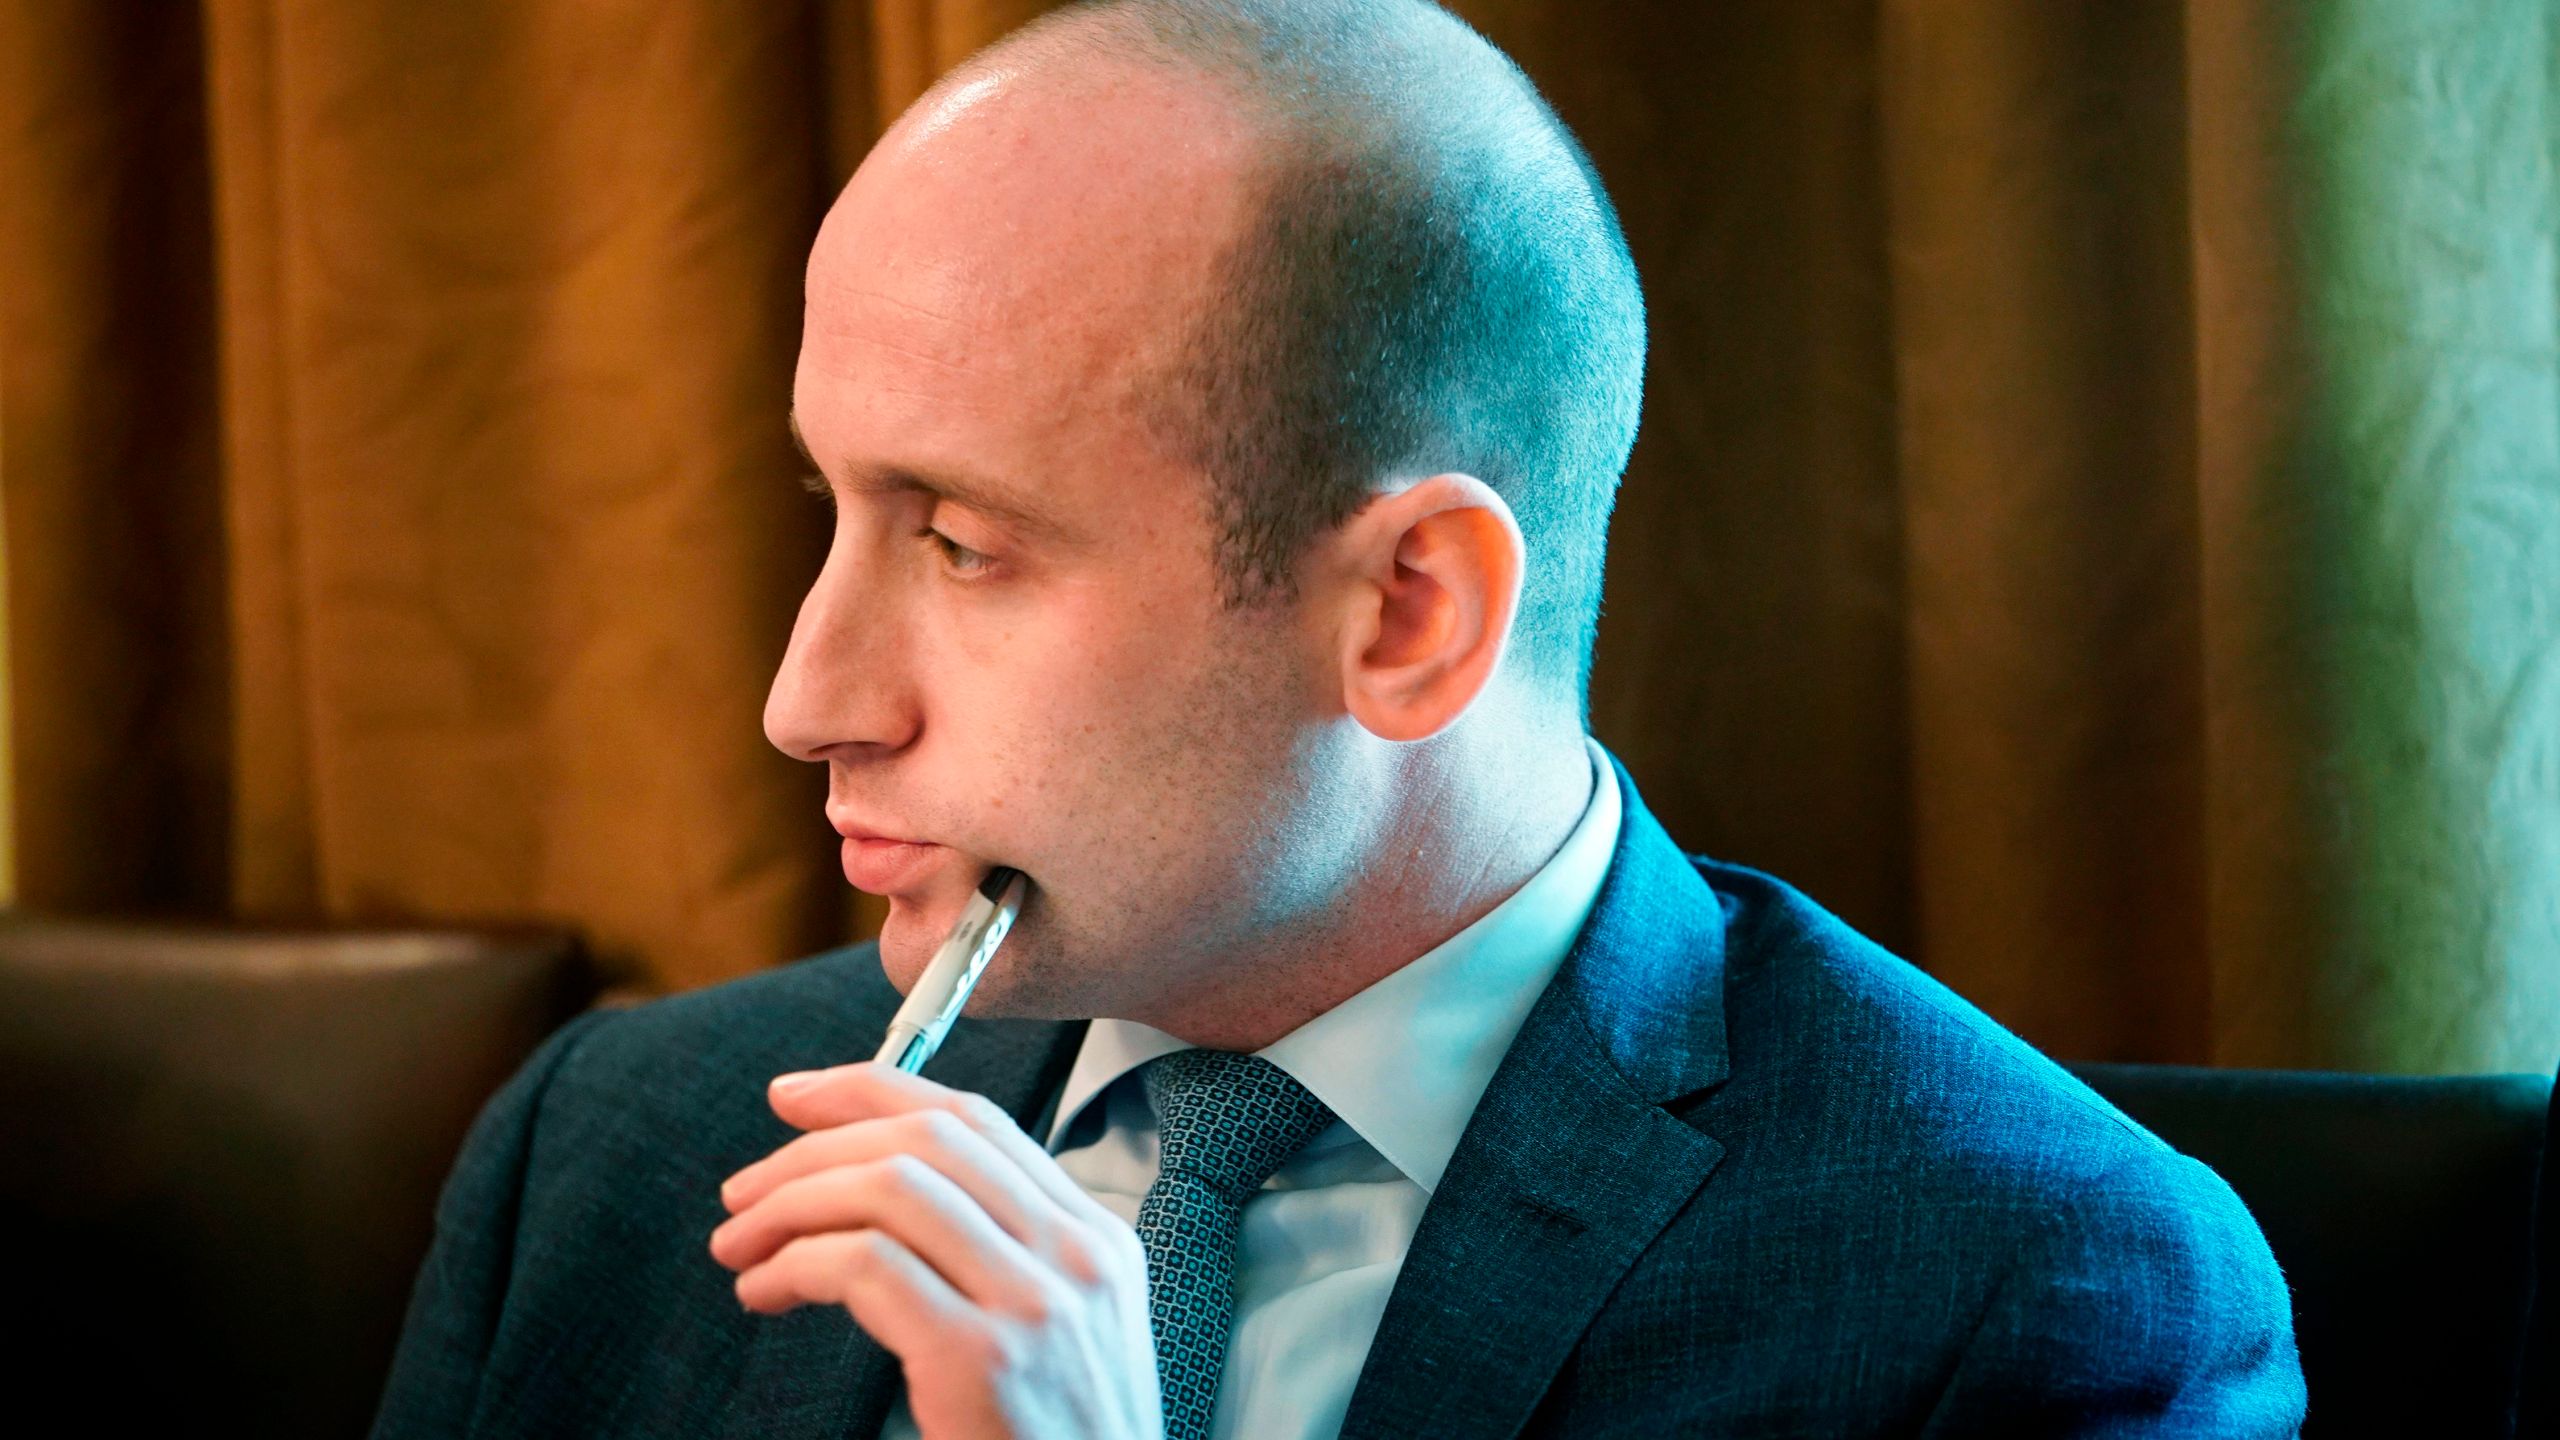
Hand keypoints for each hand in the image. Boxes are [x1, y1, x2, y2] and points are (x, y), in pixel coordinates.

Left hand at [710, 1062, 1163, 1439]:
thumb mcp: (1054, 1333)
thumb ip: (994, 1258)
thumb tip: (874, 1190)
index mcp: (1094, 1240)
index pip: (976, 1121)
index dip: (872, 1092)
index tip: (798, 1097)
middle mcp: (1076, 1256)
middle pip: (928, 1138)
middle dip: (814, 1147)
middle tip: (745, 1191)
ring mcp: (1035, 1304)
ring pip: (891, 1187)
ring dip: (792, 1203)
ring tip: (740, 1244)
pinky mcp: (983, 1359)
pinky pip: (866, 1265)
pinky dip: (797, 1264)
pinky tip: (766, 1290)